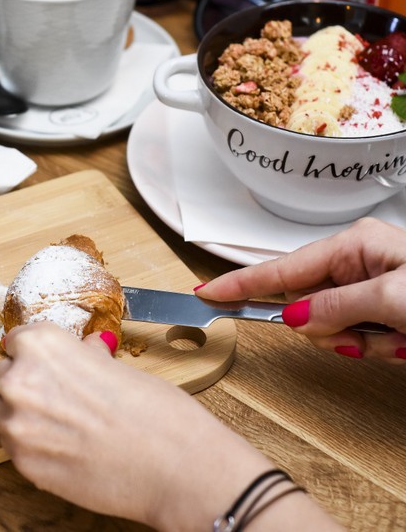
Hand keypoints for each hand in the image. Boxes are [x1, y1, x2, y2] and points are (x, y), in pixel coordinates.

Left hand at [0, 322, 281, 528]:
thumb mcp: (119, 368)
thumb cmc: (158, 414)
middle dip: (25, 383)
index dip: (35, 354)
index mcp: (43, 344)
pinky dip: (29, 447)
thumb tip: (83, 351)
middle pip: (3, 374)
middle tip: (56, 398)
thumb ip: (86, 359)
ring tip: (51, 424)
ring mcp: (16, 424)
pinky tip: (62, 449)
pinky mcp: (22, 464)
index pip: (17, 340)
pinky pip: (10, 448)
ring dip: (14, 413)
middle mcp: (20, 379)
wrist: (175, 468)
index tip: (46, 364)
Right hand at [196, 218, 405, 362]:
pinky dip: (379, 347)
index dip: (240, 283)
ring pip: (329, 327)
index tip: (206, 291)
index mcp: (354, 246)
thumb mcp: (392, 297)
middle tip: (363, 334)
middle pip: (304, 305)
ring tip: (398, 334)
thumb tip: (295, 317)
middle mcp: (357, 264)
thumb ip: (336, 307)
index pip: (281, 270)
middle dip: (329, 329)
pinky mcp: (381, 313)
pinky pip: (356, 339)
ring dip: (362, 342)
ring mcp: (368, 290)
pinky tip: (404, 339)